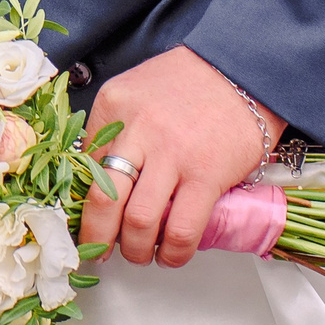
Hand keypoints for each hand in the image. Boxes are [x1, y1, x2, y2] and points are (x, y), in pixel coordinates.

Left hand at [80, 46, 282, 267]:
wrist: (242, 70)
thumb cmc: (187, 83)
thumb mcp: (135, 93)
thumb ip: (114, 129)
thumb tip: (96, 177)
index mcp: (113, 105)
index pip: (83, 165)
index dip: (82, 200)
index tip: (87, 218)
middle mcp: (137, 130)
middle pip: (101, 199)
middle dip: (95, 237)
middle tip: (96, 252)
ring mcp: (172, 155)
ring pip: (138, 221)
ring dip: (134, 250)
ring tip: (139, 254)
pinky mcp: (207, 176)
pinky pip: (182, 229)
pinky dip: (173, 252)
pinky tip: (171, 255)